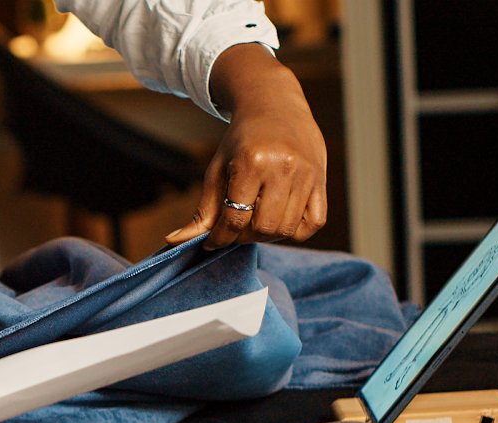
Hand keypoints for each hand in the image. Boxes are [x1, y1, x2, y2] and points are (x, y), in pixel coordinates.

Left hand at [165, 44, 326, 249]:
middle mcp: (283, 168)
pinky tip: (278, 218)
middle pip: (263, 228)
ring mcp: (307, 174)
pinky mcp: (321, 180)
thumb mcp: (217, 169)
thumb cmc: (241, 140)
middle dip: (244, 237)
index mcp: (251, 163)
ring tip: (254, 222)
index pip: (235, 218)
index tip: (211, 241)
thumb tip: (175, 241)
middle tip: (234, 228)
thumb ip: (203, 209)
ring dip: (266, 235)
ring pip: (287, 229)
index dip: (220, 237)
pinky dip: (295, 231)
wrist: (275, 105)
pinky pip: (313, 223)